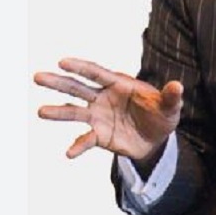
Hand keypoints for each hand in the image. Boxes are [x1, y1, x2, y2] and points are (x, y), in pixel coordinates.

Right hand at [34, 58, 182, 160]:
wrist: (156, 139)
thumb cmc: (161, 114)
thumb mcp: (170, 107)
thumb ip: (171, 97)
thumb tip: (178, 86)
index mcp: (118, 83)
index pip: (96, 72)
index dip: (79, 66)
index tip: (62, 61)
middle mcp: (103, 97)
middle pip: (77, 87)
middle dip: (58, 82)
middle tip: (37, 77)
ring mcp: (98, 116)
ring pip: (75, 112)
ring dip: (58, 112)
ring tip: (40, 111)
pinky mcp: (98, 136)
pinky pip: (85, 140)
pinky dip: (77, 145)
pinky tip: (69, 153)